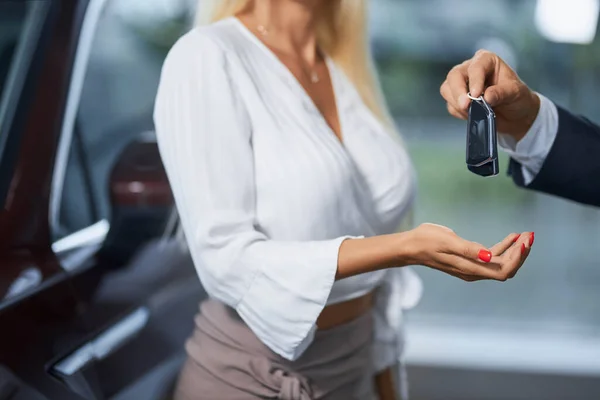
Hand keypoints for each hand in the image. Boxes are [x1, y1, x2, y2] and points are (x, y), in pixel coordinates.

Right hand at [407, 223, 532, 281]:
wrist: (411, 246)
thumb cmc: (427, 241)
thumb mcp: (448, 241)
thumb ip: (469, 250)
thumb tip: (490, 256)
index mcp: (471, 269)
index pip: (503, 271)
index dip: (517, 258)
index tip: (523, 241)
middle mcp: (474, 271)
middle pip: (506, 268)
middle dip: (520, 253)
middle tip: (529, 235)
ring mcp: (472, 267)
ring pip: (501, 263)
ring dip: (514, 250)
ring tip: (524, 235)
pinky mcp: (470, 260)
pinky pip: (492, 257)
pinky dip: (504, 248)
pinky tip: (511, 237)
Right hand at [440, 50, 540, 141]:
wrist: (515, 115)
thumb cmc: (517, 98)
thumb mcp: (516, 93)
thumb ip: (502, 93)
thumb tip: (487, 96)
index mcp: (486, 60)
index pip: (476, 67)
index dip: (474, 81)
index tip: (476, 95)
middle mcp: (470, 69)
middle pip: (454, 76)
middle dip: (458, 92)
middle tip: (465, 106)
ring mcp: (461, 84)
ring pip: (447, 89)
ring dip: (457, 103)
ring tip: (472, 112)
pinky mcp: (456, 99)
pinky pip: (450, 105)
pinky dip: (459, 112)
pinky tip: (472, 115)